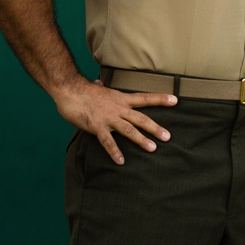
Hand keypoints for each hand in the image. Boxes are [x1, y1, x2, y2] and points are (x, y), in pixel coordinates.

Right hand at [54, 78, 176, 164]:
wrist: (70, 90)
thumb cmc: (83, 91)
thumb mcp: (99, 89)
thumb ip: (103, 90)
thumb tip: (99, 83)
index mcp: (121, 98)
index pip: (145, 98)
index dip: (160, 99)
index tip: (175, 100)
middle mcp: (118, 108)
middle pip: (141, 118)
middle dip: (155, 127)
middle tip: (168, 136)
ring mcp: (108, 118)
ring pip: (129, 130)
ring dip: (141, 140)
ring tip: (153, 149)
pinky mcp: (97, 126)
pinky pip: (107, 141)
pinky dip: (114, 151)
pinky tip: (120, 161)